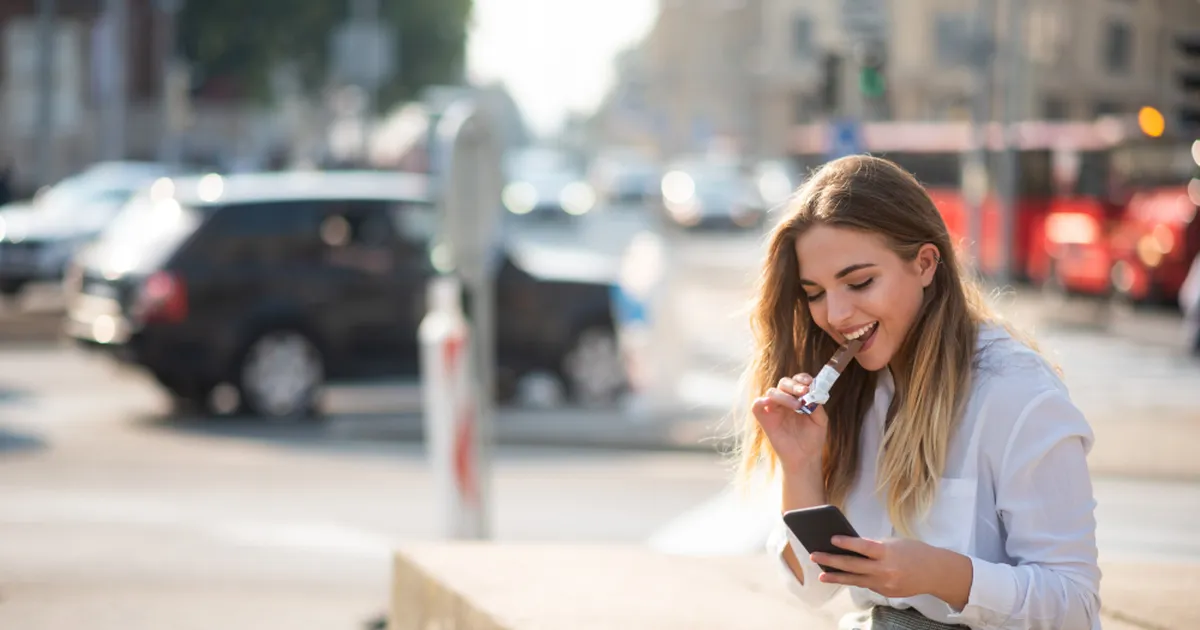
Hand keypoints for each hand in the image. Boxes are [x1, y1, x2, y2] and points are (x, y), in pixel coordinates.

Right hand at [751, 373, 827, 474]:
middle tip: (804, 392)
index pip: (797, 381)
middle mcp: (785, 401)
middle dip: (794, 385)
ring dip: (784, 395)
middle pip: (784, 383)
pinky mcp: (764, 419)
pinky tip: (770, 404)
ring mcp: (773, 409)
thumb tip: (812, 393)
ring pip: (772, 392)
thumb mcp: (820, 421)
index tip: (809, 383)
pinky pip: (756, 405)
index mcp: (798, 398)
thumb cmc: (812, 439)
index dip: (802, 378)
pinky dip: (760, 401)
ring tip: (797, 406)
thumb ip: (816, 405)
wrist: (805, 458)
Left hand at [809, 537, 938, 598]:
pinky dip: (855, 580)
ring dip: (837, 577)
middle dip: (832, 561)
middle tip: (815, 556)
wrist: (935, 573)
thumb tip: (852, 546)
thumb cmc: (914, 552)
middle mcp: (884, 570)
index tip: (831, 539)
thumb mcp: (894, 543)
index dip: (847, 543)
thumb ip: (874, 546)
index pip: (863, 547)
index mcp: (887, 553)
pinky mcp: (885, 593)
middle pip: (853, 566)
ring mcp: (884, 584)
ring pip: (855, 580)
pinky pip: (866, 585)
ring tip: (822, 575)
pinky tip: (843, 576)